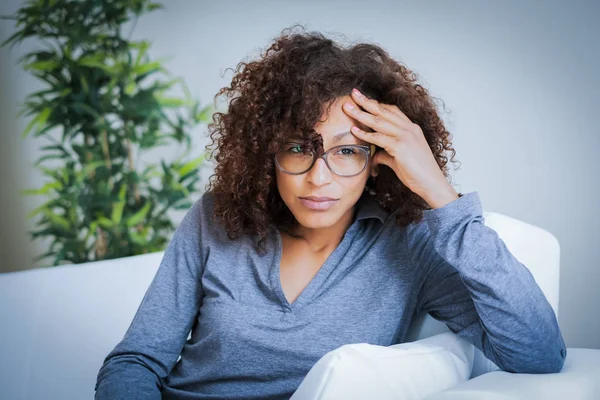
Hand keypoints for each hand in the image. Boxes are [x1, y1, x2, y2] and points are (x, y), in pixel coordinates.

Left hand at [343, 88, 458, 208]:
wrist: (432, 184)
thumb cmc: (418, 174)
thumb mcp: (400, 160)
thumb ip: (387, 154)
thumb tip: (375, 156)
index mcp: (412, 129)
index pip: (392, 111)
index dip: (377, 103)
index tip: (364, 98)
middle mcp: (409, 129)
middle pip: (384, 110)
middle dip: (367, 101)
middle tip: (353, 93)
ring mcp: (405, 136)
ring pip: (379, 121)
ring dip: (361, 114)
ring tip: (347, 108)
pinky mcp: (400, 147)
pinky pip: (378, 138)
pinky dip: (365, 134)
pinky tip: (354, 130)